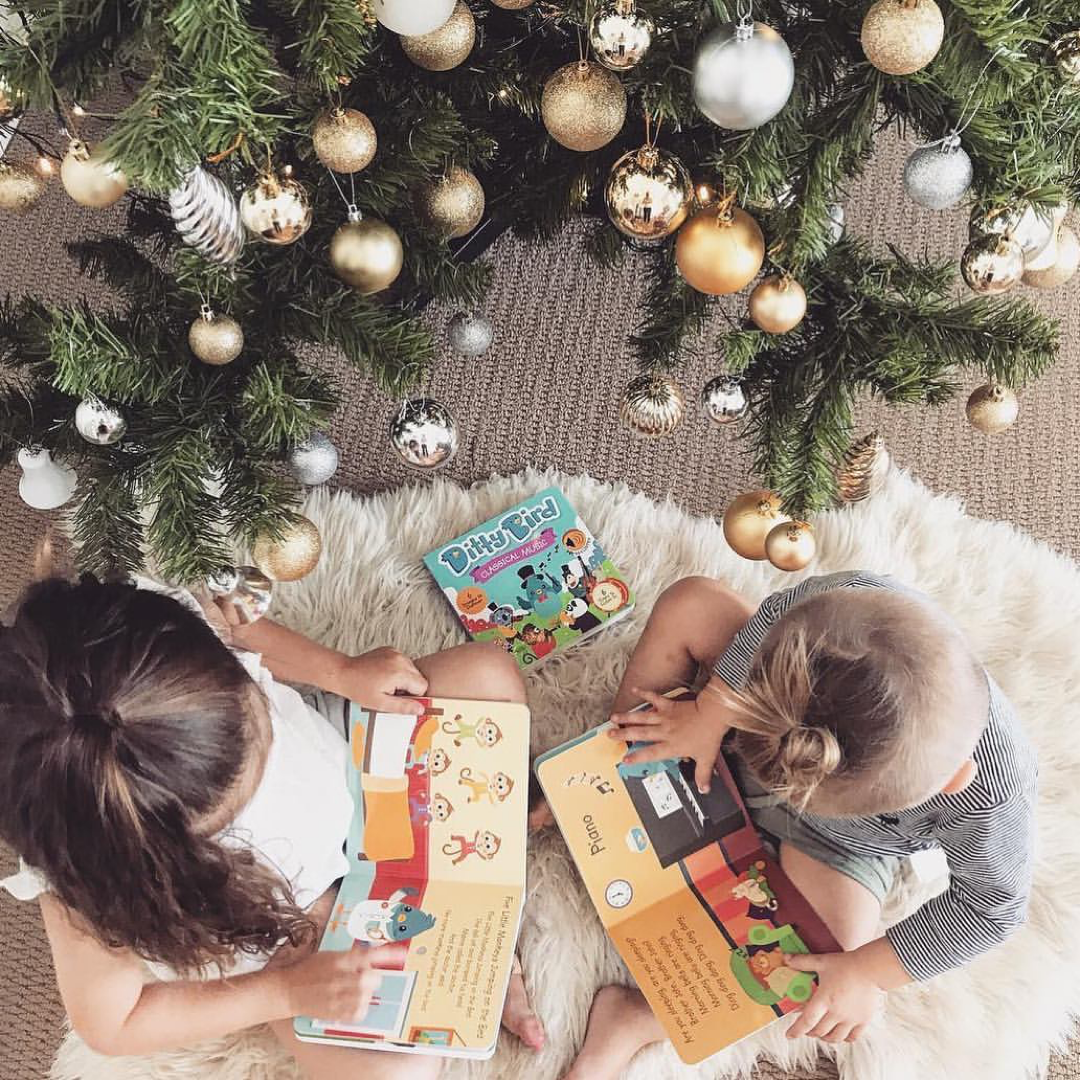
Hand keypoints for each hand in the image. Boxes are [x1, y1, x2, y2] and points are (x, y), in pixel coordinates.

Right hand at [282, 943, 406, 1022]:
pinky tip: (354, 1002)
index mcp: (339, 960)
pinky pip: (357, 1013)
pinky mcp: (334, 1013)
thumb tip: (372, 953)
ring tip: (356, 990)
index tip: (402, 953)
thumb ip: (351, 955)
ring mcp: (337, 997)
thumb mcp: (329, 955)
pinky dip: (360, 1008)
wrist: (288, 990)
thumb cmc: (308, 969)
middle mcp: (340, 978)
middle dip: (373, 976)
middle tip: (366, 976)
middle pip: (371, 979)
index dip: (387, 954)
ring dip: (367, 992)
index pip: (368, 955)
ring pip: (366, 996)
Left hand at [334, 647, 428, 714]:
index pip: (422, 686)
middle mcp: (400, 659)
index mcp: (399, 673)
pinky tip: (384, 674)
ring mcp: (395, 652)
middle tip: (391, 691)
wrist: (344, 672)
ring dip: (403, 678)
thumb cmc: (358, 688)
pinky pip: (403, 662)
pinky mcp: (390, 650)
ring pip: (412, 669)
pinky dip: (397, 669)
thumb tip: (420, 709)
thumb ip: (403, 706)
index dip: (413, 696)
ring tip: (386, 683)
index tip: (400, 698)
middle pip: (419, 677)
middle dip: (408, 686)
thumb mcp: (380, 703)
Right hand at [608, 688, 729, 791]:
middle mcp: (664, 731)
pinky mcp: (668, 705)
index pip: (650, 753)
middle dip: (623, 734)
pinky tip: (634, 690)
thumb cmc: (708, 735)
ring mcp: (664, 717)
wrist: (712, 714)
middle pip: (640, 734)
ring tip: (613, 718)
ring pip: (642, 718)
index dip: (636, 757)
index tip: (625, 759)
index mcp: (671, 746)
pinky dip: (644, 693)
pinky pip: (654, 698)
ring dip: (627, 717)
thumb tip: (704, 789)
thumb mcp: (706, 758)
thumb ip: (702, 774)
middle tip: (610, 735)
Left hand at [784, 950, 885, 1042]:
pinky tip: (840, 1034)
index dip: (796, 1030)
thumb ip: (802, 962)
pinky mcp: (863, 1021)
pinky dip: (843, 1039)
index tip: (789, 1035)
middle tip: (806, 1028)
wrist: (871, 969)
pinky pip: (852, 1038)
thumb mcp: (821, 961)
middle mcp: (837, 1013)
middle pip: (819, 1031)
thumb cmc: (846, 965)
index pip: (807, 1021)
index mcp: (824, 999)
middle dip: (809, 1032)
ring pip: (835, 1038)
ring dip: (825, 1038)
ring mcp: (851, 1019)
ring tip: (821, 1033)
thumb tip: (786, 958)